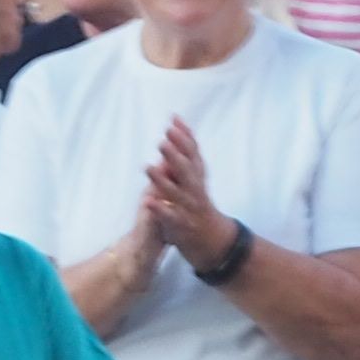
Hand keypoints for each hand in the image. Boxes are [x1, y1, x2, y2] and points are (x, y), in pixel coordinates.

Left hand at [144, 118, 232, 273]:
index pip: (193, 154)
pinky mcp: (180, 224)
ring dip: (162, 180)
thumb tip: (176, 121)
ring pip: (176, 193)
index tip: (173, 121)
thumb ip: (185, 150)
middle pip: (186, 171)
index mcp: (197, 176)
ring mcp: (189, 207)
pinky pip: (170, 216)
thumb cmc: (197, 199)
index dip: (184, 138)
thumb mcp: (195, 174)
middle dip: (175, 156)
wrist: (211, 238)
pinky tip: (148, 201)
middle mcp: (195, 190)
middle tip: (163, 141)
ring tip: (148, 167)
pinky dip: (159, 209)